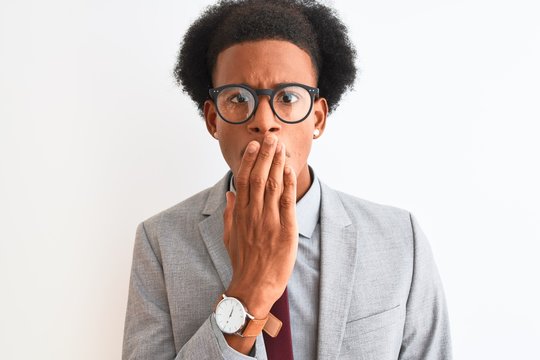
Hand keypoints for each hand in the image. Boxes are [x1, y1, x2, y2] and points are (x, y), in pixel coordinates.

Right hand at [222, 134, 297, 318]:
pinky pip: (286, 201)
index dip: (249, 161)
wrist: (253, 286)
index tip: (253, 146)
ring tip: (280, 147)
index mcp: (240, 214)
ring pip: (272, 185)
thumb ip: (229, 215)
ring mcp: (269, 221)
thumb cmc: (243, 263)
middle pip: (257, 178)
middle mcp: (253, 214)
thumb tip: (229, 196)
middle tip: (270, 138)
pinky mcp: (285, 229)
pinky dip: (288, 183)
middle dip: (264, 156)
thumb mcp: (229, 237)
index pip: (243, 181)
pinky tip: (288, 169)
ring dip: (276, 164)